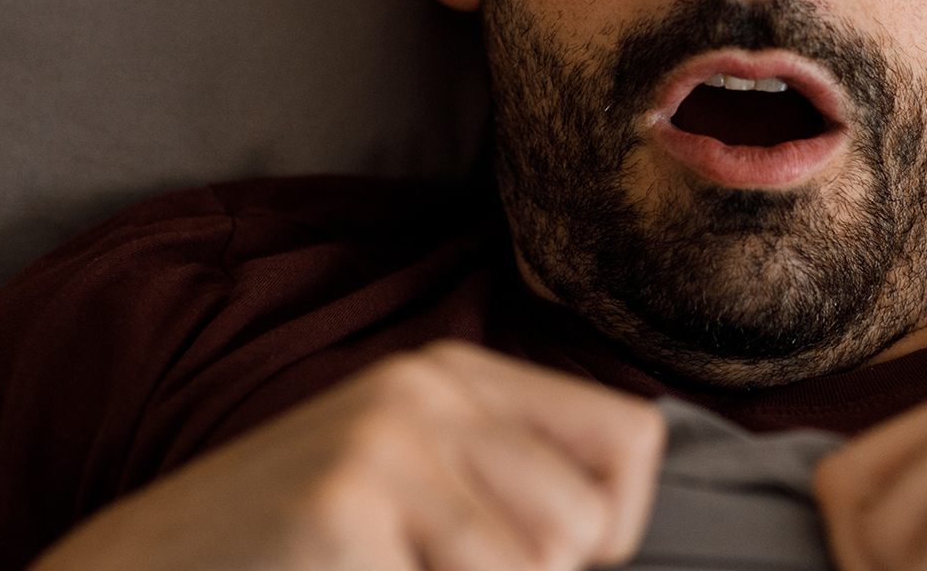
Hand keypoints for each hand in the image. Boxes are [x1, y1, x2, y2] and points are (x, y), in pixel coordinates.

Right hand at [33, 340, 664, 570]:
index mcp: (454, 374)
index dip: (611, 524)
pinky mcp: (345, 502)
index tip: (548, 557)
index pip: (632, 438)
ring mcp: (385, 441)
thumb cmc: (293, 551)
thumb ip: (505, 479)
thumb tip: (607, 532)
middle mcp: (429, 389)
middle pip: (583, 524)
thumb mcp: (409, 482)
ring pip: (536, 567)